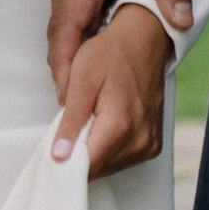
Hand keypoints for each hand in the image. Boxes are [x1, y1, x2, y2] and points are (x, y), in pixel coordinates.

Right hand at [47, 0, 193, 96]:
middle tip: (84, 120)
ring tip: (93, 109)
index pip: (67, 31)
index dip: (68, 67)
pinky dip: (85, 59)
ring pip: (68, 44)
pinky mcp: (79, 1)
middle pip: (62, 46)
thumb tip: (180, 19)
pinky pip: (78, 36)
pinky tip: (103, 79)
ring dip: (76, 74)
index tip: (72, 100)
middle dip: (69, 82)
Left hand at [53, 3, 174, 177]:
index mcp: (119, 125)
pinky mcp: (153, 144)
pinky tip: (105, 127)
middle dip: (78, 155)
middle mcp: (139, 140)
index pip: (85, 166)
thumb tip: (60, 155)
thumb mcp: (82, 79)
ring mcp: (149, 144)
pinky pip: (124, 159)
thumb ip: (71, 120)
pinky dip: (109, 149)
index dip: (66, 161)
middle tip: (71, 130)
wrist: (144, 40)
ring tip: (90, 123)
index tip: (55, 150)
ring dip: (94, 152)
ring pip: (110, 167)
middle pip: (97, 169)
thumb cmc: (112, 53)